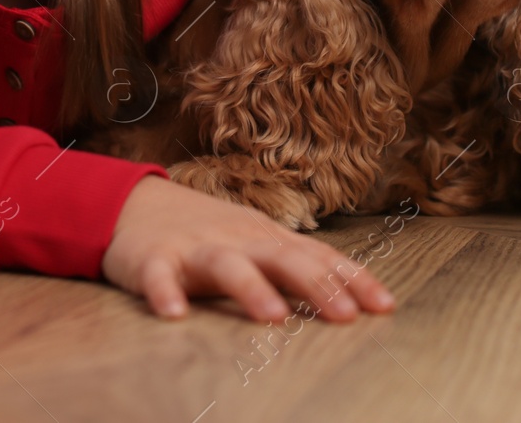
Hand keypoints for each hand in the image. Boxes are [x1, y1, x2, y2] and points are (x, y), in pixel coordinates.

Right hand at [101, 173, 396, 322]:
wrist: (134, 202)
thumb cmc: (208, 232)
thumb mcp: (256, 243)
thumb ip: (298, 266)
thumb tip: (354, 296)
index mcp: (266, 238)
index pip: (319, 257)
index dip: (352, 280)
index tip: (385, 305)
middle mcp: (238, 240)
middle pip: (283, 259)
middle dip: (316, 285)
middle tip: (345, 315)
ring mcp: (195, 248)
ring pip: (228, 266)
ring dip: (252, 289)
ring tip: (273, 317)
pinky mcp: (153, 260)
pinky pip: (159, 278)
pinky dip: (165, 293)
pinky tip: (174, 315)